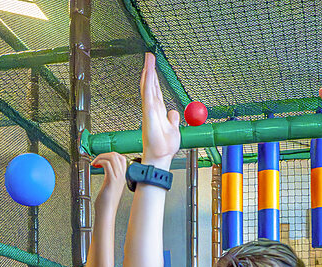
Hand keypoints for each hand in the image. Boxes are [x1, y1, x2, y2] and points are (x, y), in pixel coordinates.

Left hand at [92, 152, 127, 211]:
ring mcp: (118, 178)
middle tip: (97, 159)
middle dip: (105, 154)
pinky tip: (94, 166)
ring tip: (95, 162)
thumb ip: (109, 177)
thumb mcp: (110, 186)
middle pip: (117, 155)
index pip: (121, 158)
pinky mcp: (111, 180)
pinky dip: (100, 161)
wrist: (106, 212)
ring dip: (101, 157)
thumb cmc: (106, 203)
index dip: (111, 155)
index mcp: (122, 177)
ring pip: (112, 157)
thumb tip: (104, 169)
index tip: (102, 159)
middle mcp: (122, 176)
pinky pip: (107, 164)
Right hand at [140, 53, 179, 168]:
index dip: (154, 78)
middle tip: (149, 56)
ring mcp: (149, 109)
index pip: (155, 91)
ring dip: (148, 71)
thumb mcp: (173, 129)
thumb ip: (172, 119)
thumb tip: (173, 112)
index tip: (153, 67)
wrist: (161, 155)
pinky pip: (148, 93)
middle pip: (150, 85)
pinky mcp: (148, 112)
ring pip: (148, 86)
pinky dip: (147, 82)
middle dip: (149, 70)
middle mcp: (152, 108)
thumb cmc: (164, 146)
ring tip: (148, 58)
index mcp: (158, 111)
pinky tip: (148, 72)